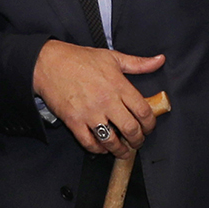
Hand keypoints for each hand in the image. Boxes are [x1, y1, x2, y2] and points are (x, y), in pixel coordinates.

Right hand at [35, 41, 166, 156]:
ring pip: (111, 140)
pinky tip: (102, 147)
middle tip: (137, 141)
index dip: (150, 124)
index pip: (143, 111)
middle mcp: (106, 101)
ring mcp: (89, 113)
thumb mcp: (113, 57)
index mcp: (118, 85)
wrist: (48, 63)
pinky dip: (98, 149)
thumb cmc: (80, 59)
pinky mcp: (74, 121)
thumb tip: (160, 60)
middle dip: (138, 140)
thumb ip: (139, 63)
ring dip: (120, 150)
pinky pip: (89, 143)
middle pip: (130, 129)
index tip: (149, 128)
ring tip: (122, 150)